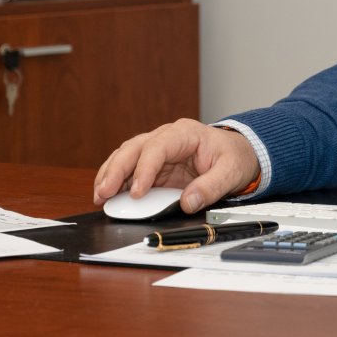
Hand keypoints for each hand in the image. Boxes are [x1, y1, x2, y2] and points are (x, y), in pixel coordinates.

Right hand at [92, 118, 258, 214]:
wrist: (237, 154)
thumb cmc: (233, 158)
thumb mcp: (231, 172)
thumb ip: (211, 187)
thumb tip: (188, 203)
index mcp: (185, 133)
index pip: (158, 147)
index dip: (144, 169)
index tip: (137, 192)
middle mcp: (166, 137)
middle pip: (134, 148)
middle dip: (116, 170)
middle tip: (103, 193)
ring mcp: (156, 150)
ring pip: (125, 156)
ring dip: (109, 174)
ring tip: (99, 196)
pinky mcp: (152, 165)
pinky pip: (128, 169)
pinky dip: (115, 181)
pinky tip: (105, 195)